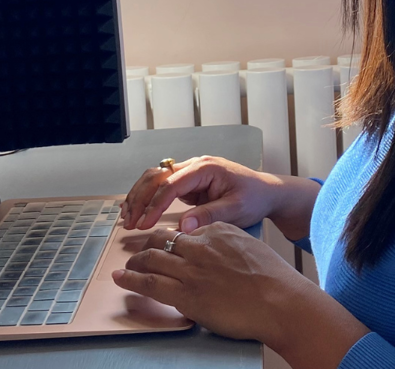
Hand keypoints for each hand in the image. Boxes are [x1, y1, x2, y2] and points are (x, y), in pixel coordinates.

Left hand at [112, 224, 368, 366]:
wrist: (279, 300)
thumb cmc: (274, 279)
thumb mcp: (252, 248)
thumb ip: (230, 247)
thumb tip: (220, 256)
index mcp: (218, 231)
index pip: (187, 231)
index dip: (173, 238)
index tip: (167, 243)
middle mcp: (200, 246)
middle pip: (163, 240)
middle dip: (147, 244)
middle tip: (138, 251)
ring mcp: (190, 270)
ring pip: (151, 258)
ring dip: (135, 261)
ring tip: (126, 265)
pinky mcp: (184, 294)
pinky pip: (149, 283)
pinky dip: (130, 280)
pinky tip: (120, 278)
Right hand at [122, 155, 305, 233]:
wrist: (267, 192)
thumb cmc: (255, 198)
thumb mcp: (236, 210)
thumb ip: (210, 217)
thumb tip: (184, 228)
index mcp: (205, 168)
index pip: (171, 184)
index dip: (155, 205)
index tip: (145, 225)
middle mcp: (194, 166)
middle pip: (156, 176)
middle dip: (140, 198)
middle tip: (130, 222)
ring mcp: (190, 173)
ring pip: (155, 179)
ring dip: (139, 197)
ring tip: (127, 218)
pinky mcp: (189, 183)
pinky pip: (162, 187)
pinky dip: (148, 198)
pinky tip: (137, 212)